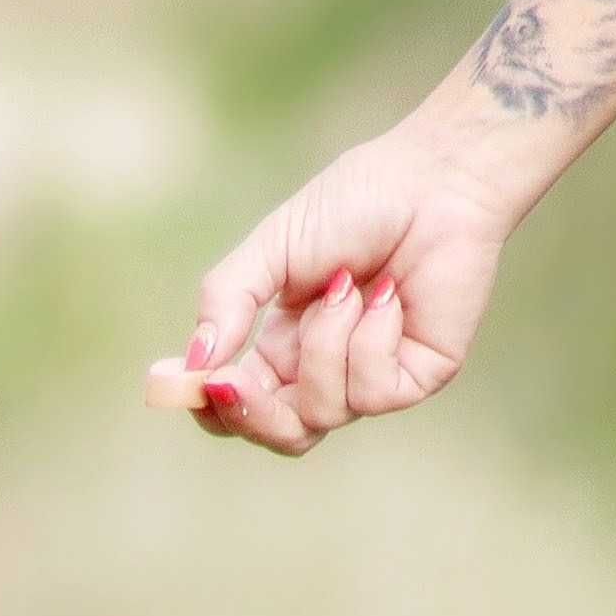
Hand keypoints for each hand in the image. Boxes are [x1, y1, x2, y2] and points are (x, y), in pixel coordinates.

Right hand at [147, 120, 528, 455]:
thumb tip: (194, 363)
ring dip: (323, 346)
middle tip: (233, 378)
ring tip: (346, 287)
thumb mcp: (270, 249)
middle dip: (249, 413)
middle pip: (277, 434)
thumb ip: (226, 301)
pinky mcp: (417, 376)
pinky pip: (373, 392)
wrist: (436, 180)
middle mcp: (325, 370)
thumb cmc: (358, 203)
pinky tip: (385, 295)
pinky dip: (369, 340)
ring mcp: (372, 377)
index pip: (237, 404)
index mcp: (283, 347)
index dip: (207, 405)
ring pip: (321, 413)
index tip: (179, 381)